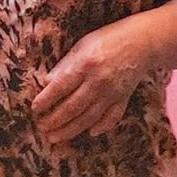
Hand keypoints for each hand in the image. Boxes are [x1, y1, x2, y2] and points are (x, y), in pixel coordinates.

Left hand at [32, 17, 156, 142]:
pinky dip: (102, 126)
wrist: (142, 42)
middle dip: (55, 120)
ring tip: (55, 137)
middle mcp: (98, 82)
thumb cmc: (107, 39)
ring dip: (70, 129)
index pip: (60, 87)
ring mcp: (113, 93)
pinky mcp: (124, 98)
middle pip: (73, 107)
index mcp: (85, 65)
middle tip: (40, 128)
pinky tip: (90, 133)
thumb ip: (64, 65)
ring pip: (89, 117)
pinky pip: (112, 117)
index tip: (34, 109)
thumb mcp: (81, 46)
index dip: (46, 100)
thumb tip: (45, 82)